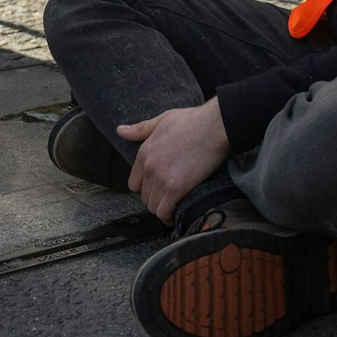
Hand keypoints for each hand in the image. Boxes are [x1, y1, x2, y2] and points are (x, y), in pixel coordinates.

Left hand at [118, 100, 230, 222]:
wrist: (215, 126)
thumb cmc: (193, 121)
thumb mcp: (163, 120)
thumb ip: (141, 129)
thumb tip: (120, 130)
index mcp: (144, 153)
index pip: (134, 183)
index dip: (146, 188)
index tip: (158, 188)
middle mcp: (149, 167)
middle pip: (144, 197)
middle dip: (156, 198)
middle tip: (170, 197)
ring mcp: (162, 179)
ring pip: (153, 207)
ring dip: (163, 208)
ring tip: (175, 206)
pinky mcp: (177, 188)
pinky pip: (165, 212)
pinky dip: (170, 217)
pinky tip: (177, 214)